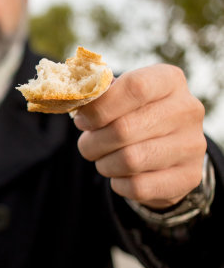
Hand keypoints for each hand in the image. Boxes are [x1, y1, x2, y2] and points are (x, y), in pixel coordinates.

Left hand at [74, 64, 206, 208]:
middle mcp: (187, 110)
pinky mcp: (189, 177)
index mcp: (168, 80)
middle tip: (87, 144)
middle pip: (124, 129)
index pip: (134, 88)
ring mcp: (192, 145)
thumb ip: (98, 94)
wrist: (167, 147)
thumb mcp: (120, 95)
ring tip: (103, 158)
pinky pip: (139, 187)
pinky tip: (120, 174)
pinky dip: (118, 183)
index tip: (82, 120)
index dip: (99, 107)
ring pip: (130, 160)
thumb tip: (75, 98)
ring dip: (104, 163)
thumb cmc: (133, 114)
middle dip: (93, 141)